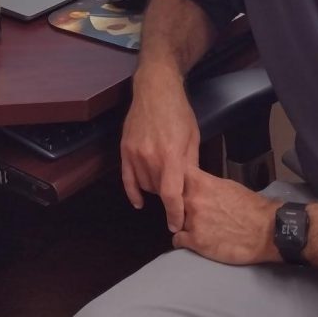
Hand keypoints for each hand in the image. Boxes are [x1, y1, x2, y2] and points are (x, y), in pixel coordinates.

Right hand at [120, 76, 199, 229]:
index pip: (171, 194)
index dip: (174, 213)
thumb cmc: (179, 112)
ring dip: (155, 189)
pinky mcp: (125, 149)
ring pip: (144, 185)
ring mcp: (135, 153)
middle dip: (169, 195)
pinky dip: (133, 193)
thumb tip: (189, 188)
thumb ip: (190, 164)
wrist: (155, 90)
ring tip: (164, 179)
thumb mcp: (193, 137)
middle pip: (158, 190)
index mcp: (171, 154)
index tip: (176, 226)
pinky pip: (127, 178)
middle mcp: (150, 156)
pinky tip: (139, 202)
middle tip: (179, 192)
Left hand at [172, 169, 278, 264]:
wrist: (267, 232)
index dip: (172, 180)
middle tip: (187, 209)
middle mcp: (192, 201)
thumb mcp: (227, 186)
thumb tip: (196, 185)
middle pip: (170, 199)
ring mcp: (191, 222)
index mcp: (201, 183)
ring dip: (181, 223)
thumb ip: (206, 185)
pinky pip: (177, 240)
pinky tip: (193, 240)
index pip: (174, 175)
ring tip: (196, 227)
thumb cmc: (251, 206)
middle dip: (177, 204)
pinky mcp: (195, 242)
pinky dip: (183, 241)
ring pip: (174, 221)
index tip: (174, 184)